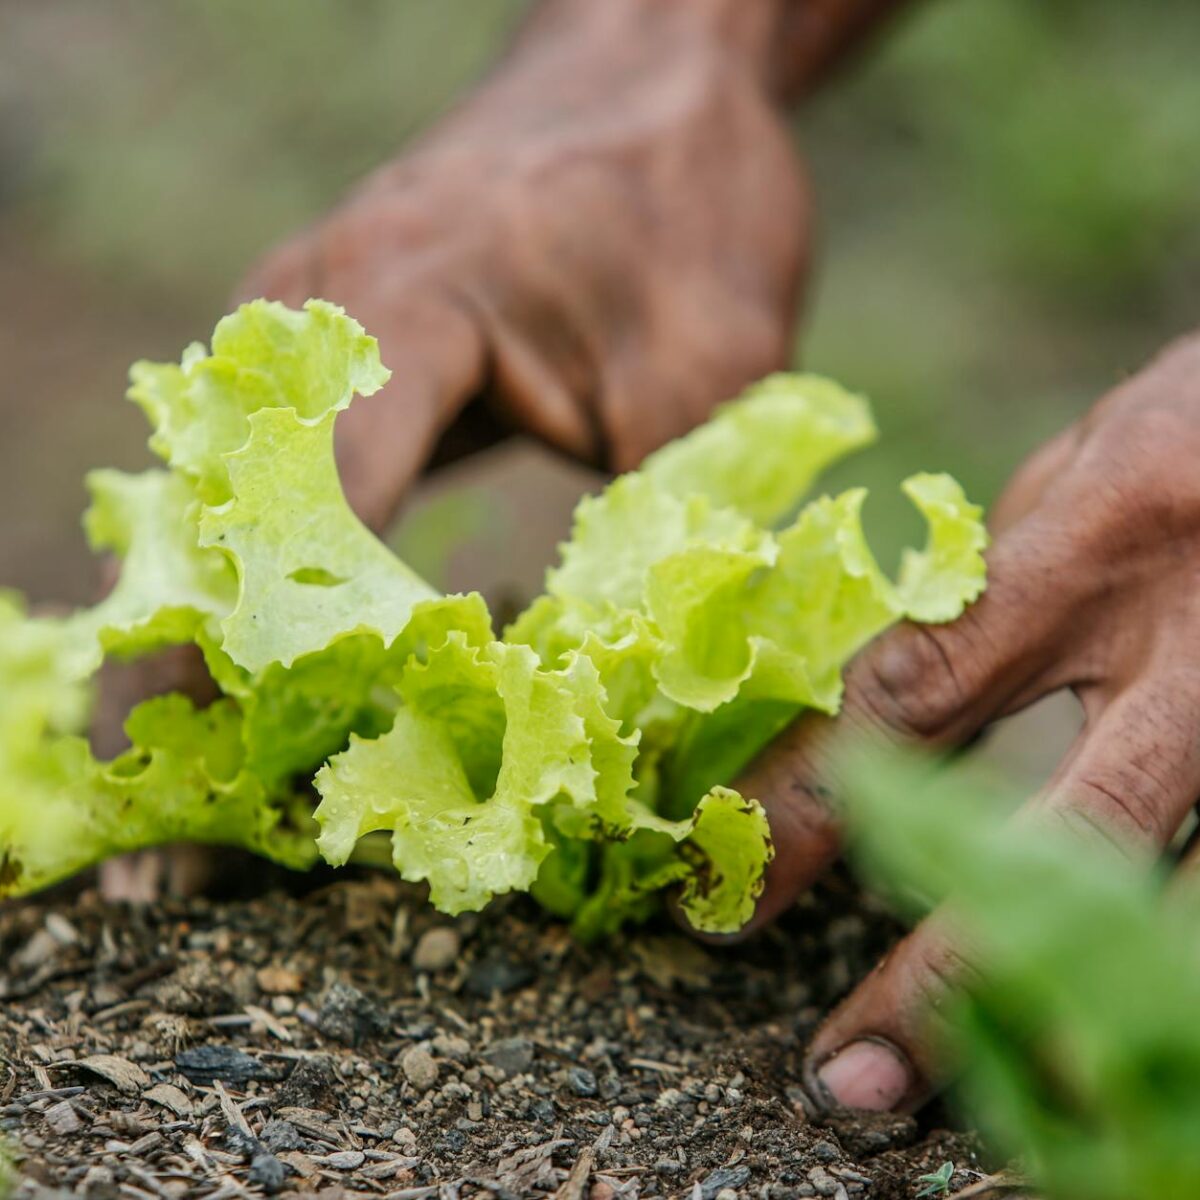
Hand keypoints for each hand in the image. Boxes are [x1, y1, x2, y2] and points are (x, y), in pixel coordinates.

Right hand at [97, 0, 808, 898]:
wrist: (656, 82)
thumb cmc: (688, 205)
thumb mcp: (713, 376)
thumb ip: (653, 531)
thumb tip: (594, 694)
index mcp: (401, 300)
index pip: (305, 504)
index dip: (278, 658)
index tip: (265, 795)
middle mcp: (311, 313)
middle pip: (221, 519)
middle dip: (200, 681)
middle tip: (193, 850)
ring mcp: (306, 333)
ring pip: (221, 511)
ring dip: (214, 649)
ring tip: (214, 803)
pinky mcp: (333, 363)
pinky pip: (266, 490)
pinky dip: (264, 594)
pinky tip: (275, 688)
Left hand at [730, 332, 1199, 1111]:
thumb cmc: (1194, 423)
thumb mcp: (1069, 474)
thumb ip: (984, 599)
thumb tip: (886, 712)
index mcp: (1092, 544)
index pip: (915, 694)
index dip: (811, 808)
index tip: (734, 894)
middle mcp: (1194, 642)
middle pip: (1056, 842)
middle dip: (945, 977)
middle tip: (848, 1081)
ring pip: (1162, 894)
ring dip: (1060, 1002)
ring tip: (969, 1094)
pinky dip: (1151, 953)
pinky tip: (1088, 1014)